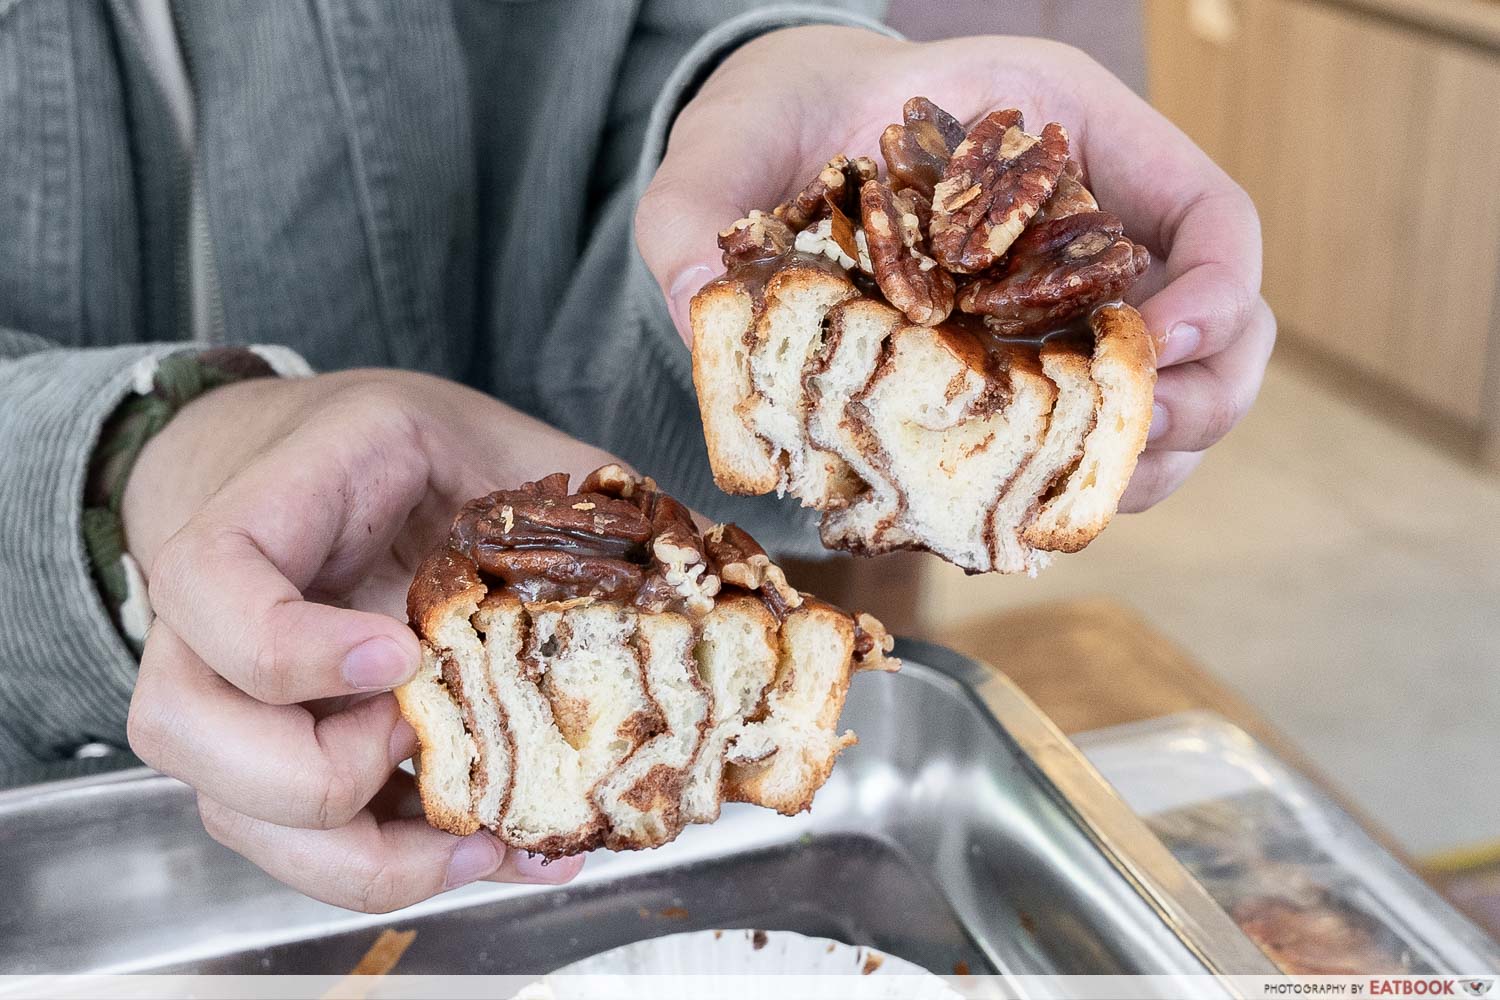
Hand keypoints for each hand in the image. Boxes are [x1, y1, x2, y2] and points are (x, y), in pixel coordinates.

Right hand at [123, 370, 616, 910]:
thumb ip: (573, 494)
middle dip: (312, 775)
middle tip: (418, 740)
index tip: (397, 657)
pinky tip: (499, 854)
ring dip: (358, 855)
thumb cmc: (403, 451)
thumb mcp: (491, 439)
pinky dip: (397, 869)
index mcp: (268, 506)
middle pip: (184, 729)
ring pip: (234, 811)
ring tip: (484, 838)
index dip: (288, 645)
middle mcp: (214, 615)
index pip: (207, 582)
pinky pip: (300, 840)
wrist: (315, 461)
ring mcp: (234, 692)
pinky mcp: (278, 749)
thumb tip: (696, 562)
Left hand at [636, 27, 1274, 511]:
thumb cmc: (775, 117)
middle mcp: (1096, 219)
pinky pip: (1097, 422)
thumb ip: (695, 208)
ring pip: (1178, 387)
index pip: (1211, 210)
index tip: (1157, 347)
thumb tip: (700, 309)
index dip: (1216, 290)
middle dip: (1199, 398)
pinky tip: (1029, 499)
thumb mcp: (730, 141)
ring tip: (1081, 495)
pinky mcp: (1030, 356)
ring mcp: (1072, 295)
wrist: (779, 137)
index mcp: (1071, 133)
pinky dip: (1086, 470)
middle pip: (1223, 319)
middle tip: (1126, 445)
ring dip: (1151, 454)